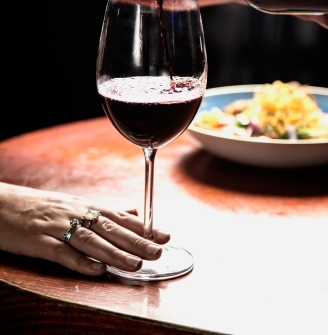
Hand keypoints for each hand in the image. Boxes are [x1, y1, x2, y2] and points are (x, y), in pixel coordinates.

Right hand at [0, 182, 169, 275]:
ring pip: (90, 241)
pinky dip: (80, 262)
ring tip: (135, 264)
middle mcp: (74, 214)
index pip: (118, 217)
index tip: (164, 235)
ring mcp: (56, 227)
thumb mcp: (73, 204)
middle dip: (136, 241)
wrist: (1, 204)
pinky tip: (97, 270)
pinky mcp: (38, 242)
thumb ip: (103, 211)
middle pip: (109, 228)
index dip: (142, 227)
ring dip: (114, 253)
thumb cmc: (40, 206)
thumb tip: (133, 212)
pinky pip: (61, 253)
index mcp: (84, 206)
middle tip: (158, 251)